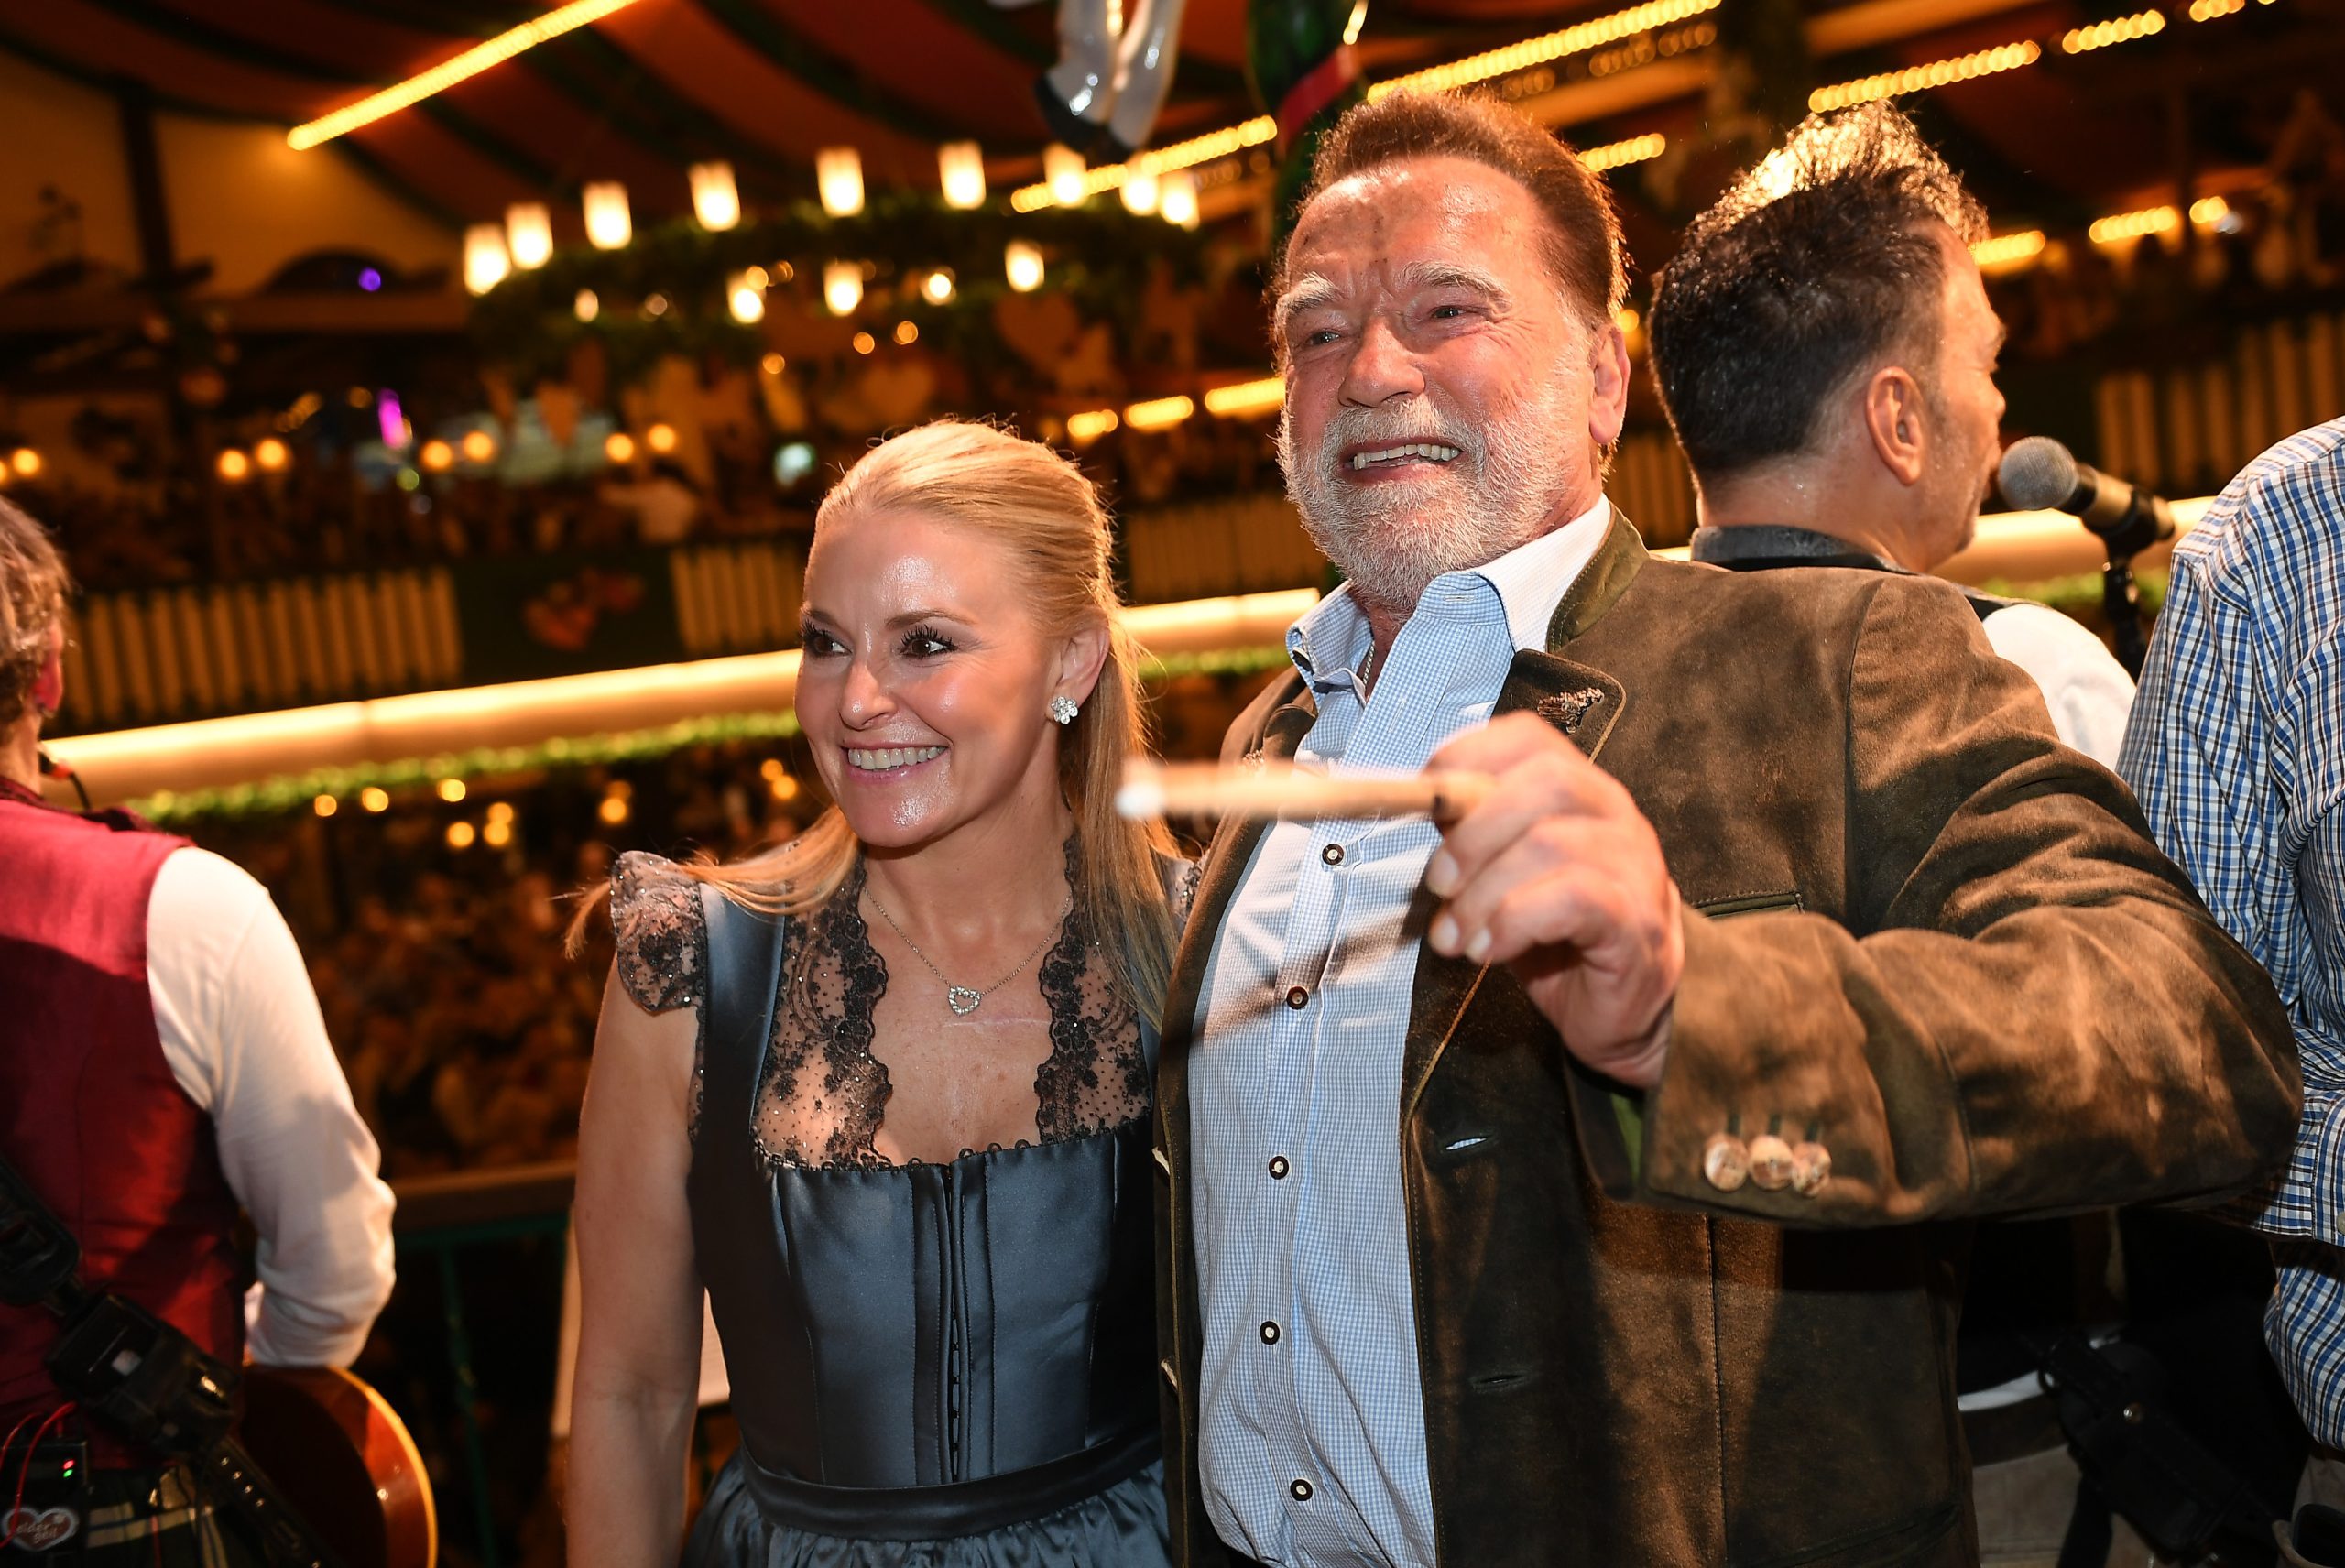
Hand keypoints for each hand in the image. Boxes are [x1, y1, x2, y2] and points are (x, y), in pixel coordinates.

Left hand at [1423, 712, 1682, 1087]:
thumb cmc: (1562, 938)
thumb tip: (1428, 810)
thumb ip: (1477, 839)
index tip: (1426, 795)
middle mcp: (1616, 815)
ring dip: (1482, 892)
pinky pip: (1573, 899)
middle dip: (1474, 831)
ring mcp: (1635, 866)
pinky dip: (1514, 921)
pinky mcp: (1638, 921)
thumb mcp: (1506, 877)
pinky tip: (1488, 949)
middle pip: (1545, 781)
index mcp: (1580, 792)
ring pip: (1550, 843)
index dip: (1470, 754)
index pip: (1531, 738)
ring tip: (1454, 935)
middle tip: (1438, 882)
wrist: (1626, 1010)